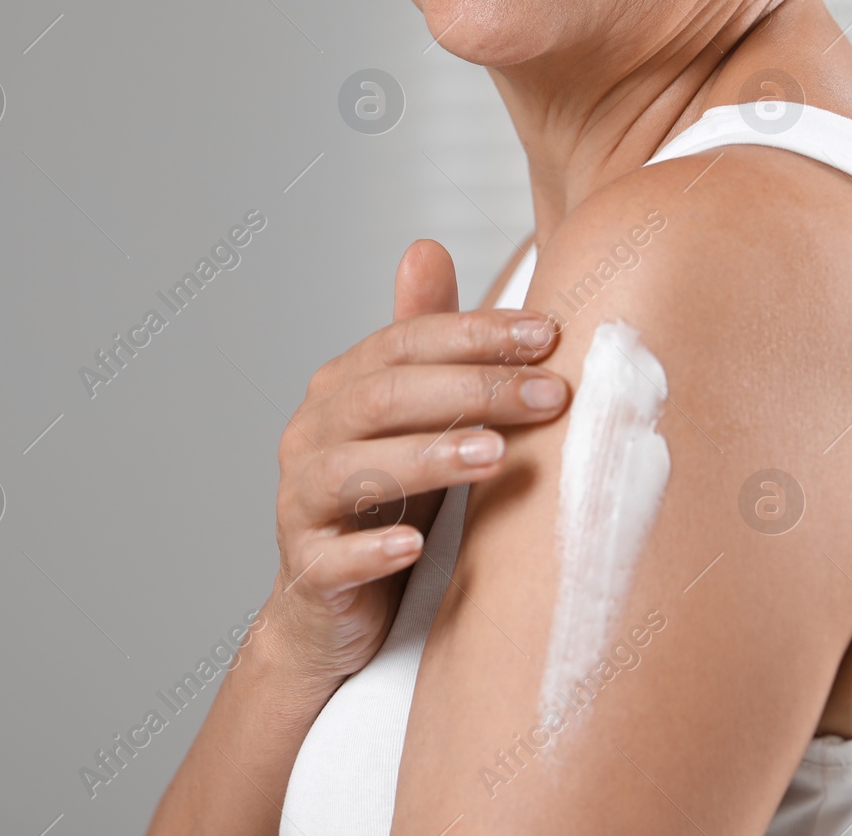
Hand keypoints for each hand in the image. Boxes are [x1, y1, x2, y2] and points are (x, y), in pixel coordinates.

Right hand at [255, 239, 569, 686]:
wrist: (329, 605)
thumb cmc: (383, 499)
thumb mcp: (407, 416)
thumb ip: (419, 338)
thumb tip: (425, 246)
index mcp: (340, 389)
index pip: (406, 344)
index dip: (474, 334)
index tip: (549, 335)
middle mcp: (311, 435)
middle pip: (384, 397)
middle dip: (470, 391)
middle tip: (548, 397)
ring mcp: (302, 502)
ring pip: (353, 471)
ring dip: (426, 459)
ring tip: (493, 456)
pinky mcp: (308, 569)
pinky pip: (333, 557)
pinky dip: (372, 549)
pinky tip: (414, 544)